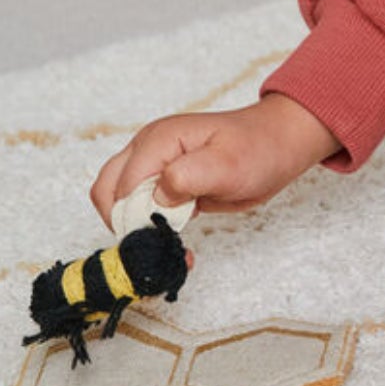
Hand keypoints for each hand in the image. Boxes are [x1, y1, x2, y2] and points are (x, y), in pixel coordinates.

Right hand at [90, 94, 338, 226]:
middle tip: (158, 244)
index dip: (136, 217)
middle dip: (125, 223)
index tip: (163, 237)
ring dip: (136, 227)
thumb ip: (188, 176)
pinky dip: (150, 226)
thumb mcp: (228, 164)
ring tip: (169, 244)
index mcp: (159, 140)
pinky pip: (141, 206)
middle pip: (106, 191)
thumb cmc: (258, 148)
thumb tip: (157, 196)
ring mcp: (154, 164)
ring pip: (119, 201)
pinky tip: (177, 238)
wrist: (278, 145)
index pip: (121, 186)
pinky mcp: (164, 181)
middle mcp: (148, 149)